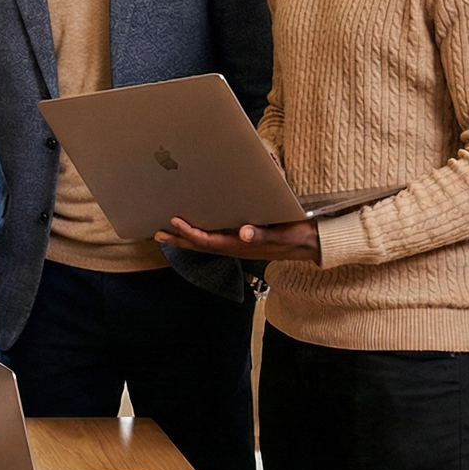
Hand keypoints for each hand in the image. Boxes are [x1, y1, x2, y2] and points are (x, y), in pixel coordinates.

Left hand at [154, 218, 320, 262]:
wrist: (312, 244)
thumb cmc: (297, 237)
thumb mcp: (283, 235)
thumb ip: (264, 235)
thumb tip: (245, 233)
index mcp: (242, 245)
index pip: (210, 241)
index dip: (191, 233)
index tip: (174, 222)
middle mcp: (237, 247)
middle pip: (201, 245)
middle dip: (179, 239)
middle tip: (157, 234)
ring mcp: (239, 246)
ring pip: (207, 243)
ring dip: (186, 238)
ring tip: (168, 232)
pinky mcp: (243, 242)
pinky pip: (216, 240)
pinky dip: (201, 235)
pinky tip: (195, 229)